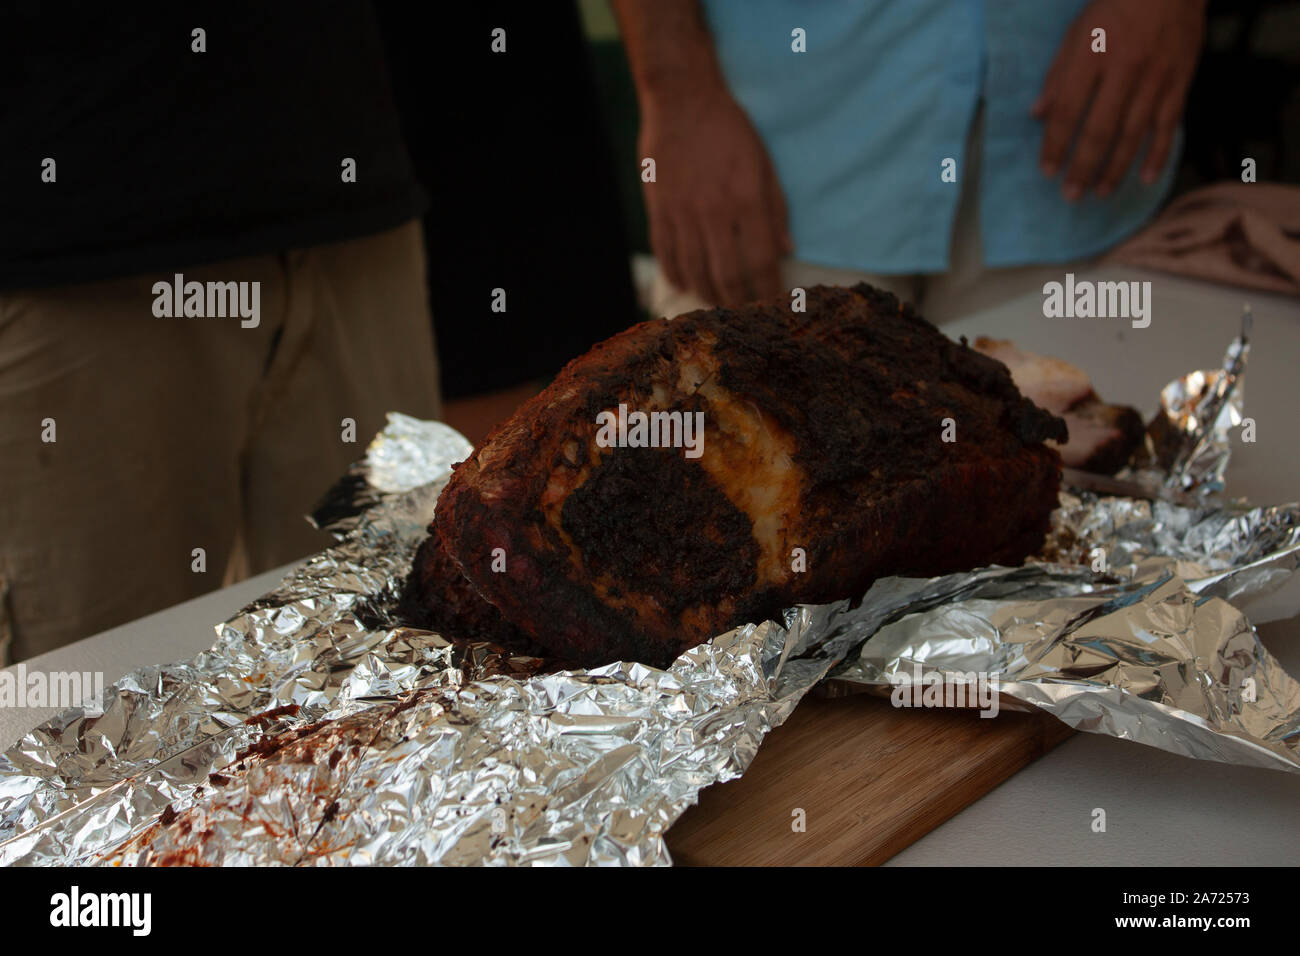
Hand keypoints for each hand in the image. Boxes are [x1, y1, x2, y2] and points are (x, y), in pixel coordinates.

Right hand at [639, 87, 790, 305]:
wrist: (682, 100)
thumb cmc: (730, 129)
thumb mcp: (764, 164)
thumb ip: (776, 210)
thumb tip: (786, 251)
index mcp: (746, 200)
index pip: (760, 261)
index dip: (766, 290)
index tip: (772, 305)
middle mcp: (714, 212)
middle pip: (727, 275)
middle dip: (738, 302)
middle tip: (744, 314)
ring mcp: (683, 213)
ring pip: (695, 271)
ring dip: (708, 294)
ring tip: (717, 302)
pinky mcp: (659, 209)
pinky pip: (666, 254)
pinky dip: (677, 275)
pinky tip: (685, 283)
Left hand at [1032, 0, 1205, 199]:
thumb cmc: (1116, 5)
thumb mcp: (1078, 31)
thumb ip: (1057, 74)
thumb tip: (1037, 114)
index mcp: (1092, 55)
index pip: (1067, 110)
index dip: (1055, 144)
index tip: (1047, 170)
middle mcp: (1124, 69)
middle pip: (1100, 130)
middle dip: (1084, 167)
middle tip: (1071, 195)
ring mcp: (1156, 77)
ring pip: (1134, 134)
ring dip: (1116, 168)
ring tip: (1101, 193)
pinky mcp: (1181, 80)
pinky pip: (1169, 124)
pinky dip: (1158, 154)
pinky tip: (1146, 177)